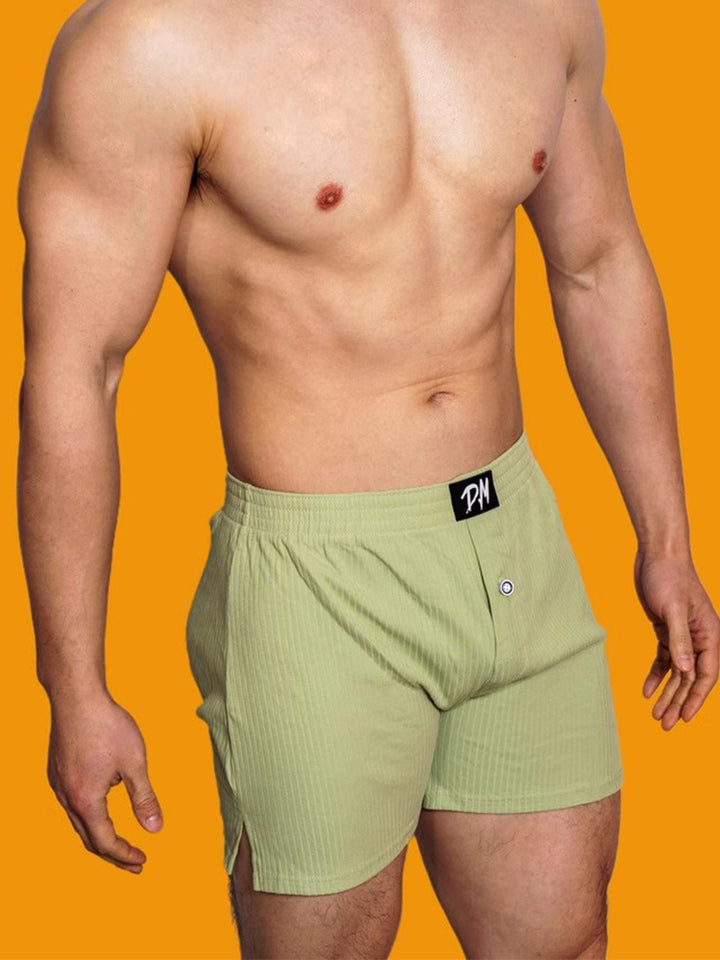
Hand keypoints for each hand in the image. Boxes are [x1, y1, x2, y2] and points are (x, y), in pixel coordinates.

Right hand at [47, 690, 162, 872]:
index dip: (124, 855)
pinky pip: (72, 805)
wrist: (76, 696)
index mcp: (86, 800)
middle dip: (112, 854)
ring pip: (78, 822)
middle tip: (134, 863)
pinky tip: (101, 806)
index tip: (143, 861)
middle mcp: (67, 797)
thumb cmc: (107, 725)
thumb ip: (144, 797)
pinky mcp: (57, 771)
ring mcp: (58, 785)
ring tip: (119, 841)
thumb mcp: (134, 762)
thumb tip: (156, 829)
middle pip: (88, 838)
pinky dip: (89, 816)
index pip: (105, 842)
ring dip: (99, 835)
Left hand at [634, 548, 719, 728]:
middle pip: (690, 678)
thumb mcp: (672, 609)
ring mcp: (683, 634)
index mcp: (709, 634)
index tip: (683, 718)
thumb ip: (679, 640)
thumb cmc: (669, 576)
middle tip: (663, 724)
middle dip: (678, 702)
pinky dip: (657, 675)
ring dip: (667, 693)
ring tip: (655, 715)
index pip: (706, 675)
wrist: (657, 553)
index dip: (696, 698)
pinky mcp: (666, 629)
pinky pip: (664, 658)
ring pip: (677, 672)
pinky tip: (647, 690)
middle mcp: (700, 637)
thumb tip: (685, 671)